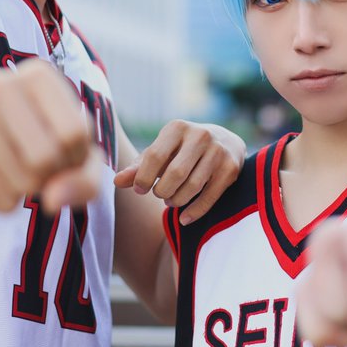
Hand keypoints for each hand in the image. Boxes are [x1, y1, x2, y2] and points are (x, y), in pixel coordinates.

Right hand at [0, 59, 99, 213]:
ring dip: (29, 190)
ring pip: (24, 184)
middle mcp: (0, 88)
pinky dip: (8, 200)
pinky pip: (1, 201)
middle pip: (46, 159)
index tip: (65, 151)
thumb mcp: (71, 141)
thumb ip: (85, 177)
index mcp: (37, 75)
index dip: (76, 155)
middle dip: (51, 174)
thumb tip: (53, 202)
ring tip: (19, 170)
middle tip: (40, 165)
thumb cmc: (34, 130)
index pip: (74, 132)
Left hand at [113, 120, 243, 224]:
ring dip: (177, 201)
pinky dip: (194, 212)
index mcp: (177, 128)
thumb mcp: (161, 151)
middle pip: (174, 174)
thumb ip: (139, 166)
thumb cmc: (183, 150)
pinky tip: (184, 218)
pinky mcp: (230, 168)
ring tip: (171, 200)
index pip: (154, 156)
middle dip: (162, 191)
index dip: (143, 178)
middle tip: (160, 195)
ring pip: (192, 187)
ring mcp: (218, 151)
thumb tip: (116, 181)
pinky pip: (209, 197)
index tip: (140, 189)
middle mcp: (200, 135)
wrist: (226, 141)